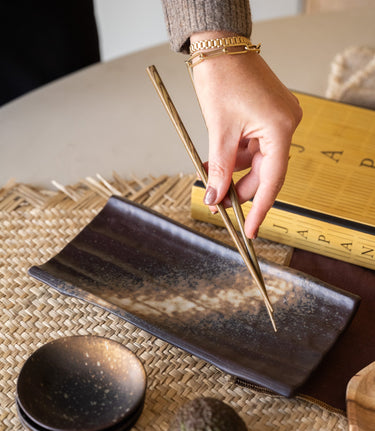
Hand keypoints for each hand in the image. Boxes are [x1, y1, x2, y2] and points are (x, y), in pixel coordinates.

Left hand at [190, 32, 301, 238]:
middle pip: (264, 172)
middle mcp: (285, 125)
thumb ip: (219, 169)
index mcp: (281, 128)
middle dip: (239, 188)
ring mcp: (277, 121)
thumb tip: (216, 199)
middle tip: (217, 202)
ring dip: (232, 171)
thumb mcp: (219, 131)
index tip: (250, 230)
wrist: (218, 47)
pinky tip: (216, 160)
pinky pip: (252, 146)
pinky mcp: (266, 117)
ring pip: (255, 161)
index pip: (273, 180)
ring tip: (209, 176)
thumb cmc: (221, 78)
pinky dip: (234, 156)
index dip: (260, 208)